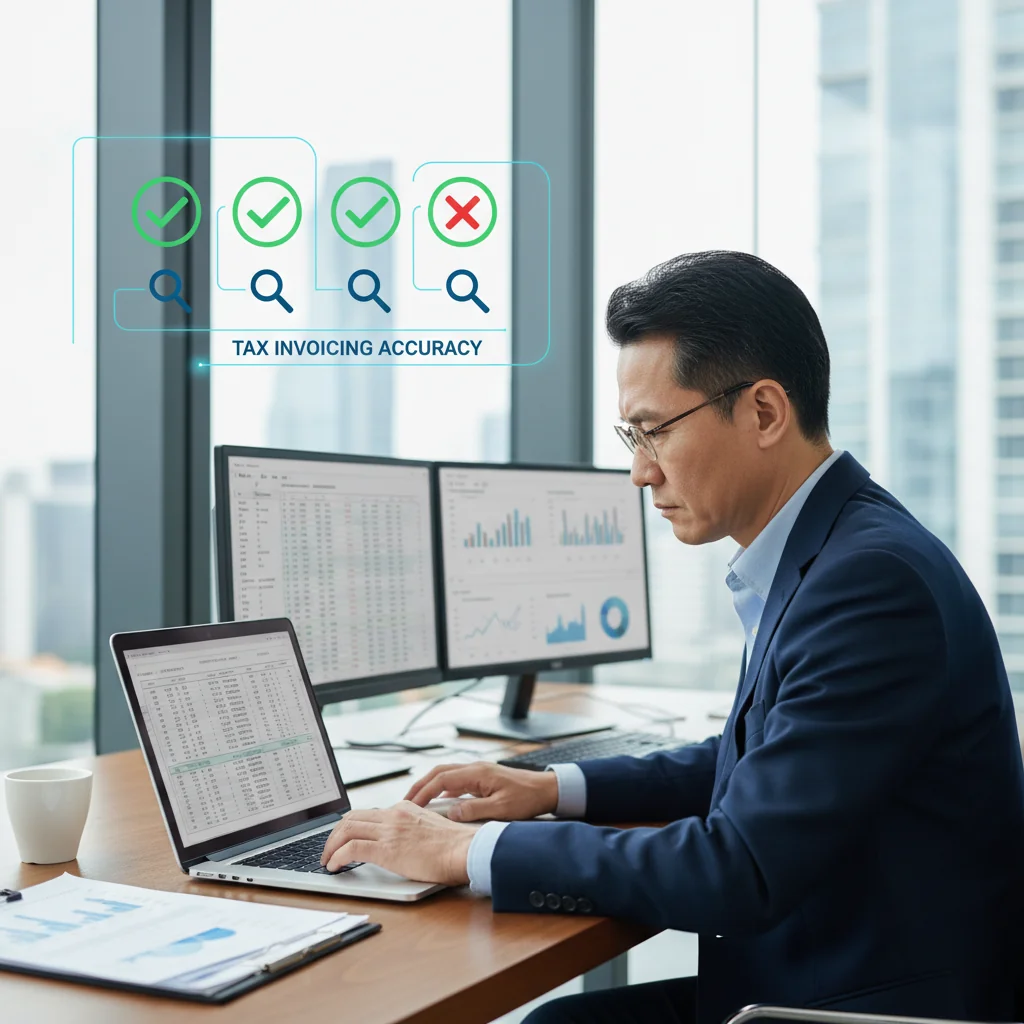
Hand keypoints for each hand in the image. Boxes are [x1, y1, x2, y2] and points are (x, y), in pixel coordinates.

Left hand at [320, 801, 475, 884]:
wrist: (464, 850)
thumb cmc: (456, 845)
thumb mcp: (432, 827)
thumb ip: (414, 828)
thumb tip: (404, 841)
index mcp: (405, 808)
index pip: (369, 812)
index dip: (352, 825)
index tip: (345, 836)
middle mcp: (394, 815)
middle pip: (352, 817)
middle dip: (335, 833)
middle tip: (328, 848)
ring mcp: (389, 830)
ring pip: (347, 829)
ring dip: (331, 845)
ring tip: (326, 859)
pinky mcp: (386, 849)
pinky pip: (351, 849)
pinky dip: (337, 857)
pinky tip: (334, 867)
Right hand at [404, 761, 558, 821]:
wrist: (546, 789)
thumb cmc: (527, 798)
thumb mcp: (501, 809)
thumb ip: (474, 810)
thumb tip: (451, 813)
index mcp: (478, 773)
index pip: (442, 779)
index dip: (424, 791)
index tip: (410, 804)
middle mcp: (475, 768)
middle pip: (439, 772)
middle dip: (420, 785)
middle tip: (405, 801)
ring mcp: (478, 772)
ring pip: (446, 774)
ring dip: (430, 786)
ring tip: (416, 801)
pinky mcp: (482, 778)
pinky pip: (456, 780)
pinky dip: (442, 788)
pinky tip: (439, 801)